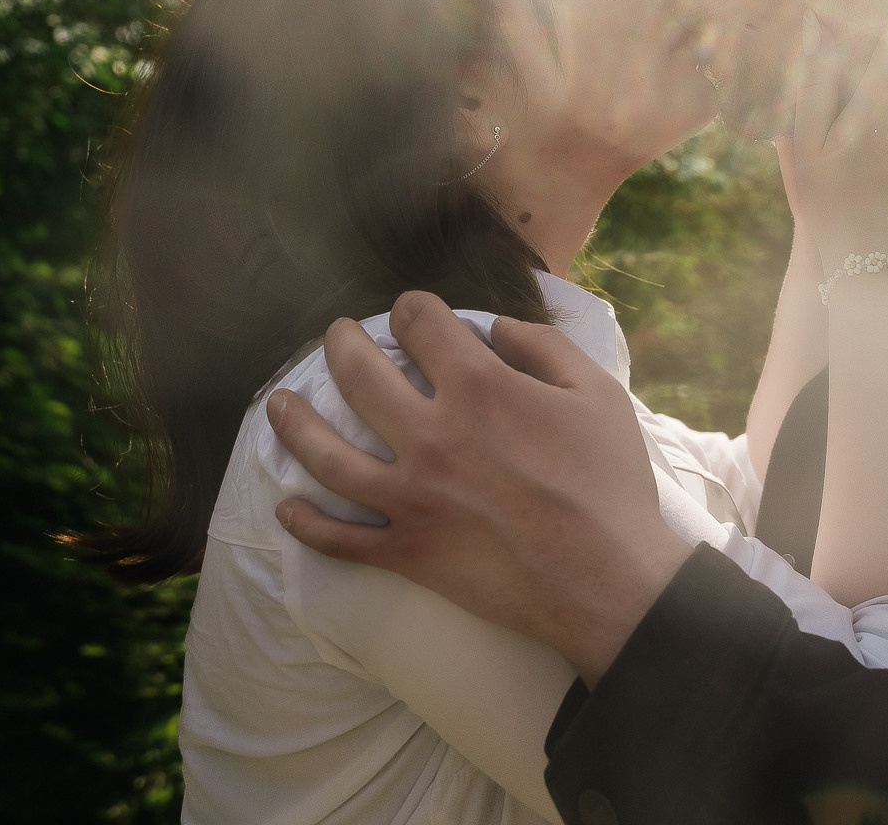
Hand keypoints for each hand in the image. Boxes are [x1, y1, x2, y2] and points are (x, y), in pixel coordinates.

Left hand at [267, 290, 691, 685]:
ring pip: (327, 455)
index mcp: (480, 388)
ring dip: (294, 425)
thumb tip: (497, 328)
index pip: (422, 324)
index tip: (411, 313)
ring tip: (277, 405)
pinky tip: (286, 506)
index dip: (413, 308)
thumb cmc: (610, 483)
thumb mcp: (598, 394)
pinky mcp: (408, 551)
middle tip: (334, 336)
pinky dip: (307, 523)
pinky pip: (341, 538)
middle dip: (341, 345)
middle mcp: (432, 436)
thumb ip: (544, 347)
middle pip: (360, 376)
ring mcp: (411, 497)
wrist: (607, 580)